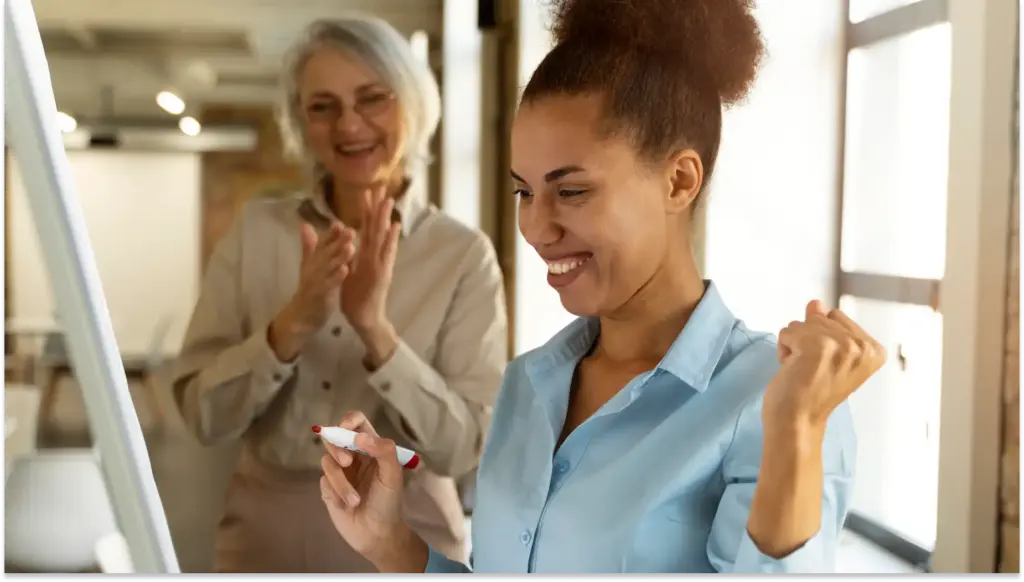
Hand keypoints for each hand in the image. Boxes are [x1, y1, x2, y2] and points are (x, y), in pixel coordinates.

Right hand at [270, 222, 354, 360]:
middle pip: (326, 252)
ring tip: (351, 247)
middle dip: (338, 241)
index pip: (322, 243)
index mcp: (314, 260)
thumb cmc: (311, 288)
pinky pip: (330, 285)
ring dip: (339, 257)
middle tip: (351, 231)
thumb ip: (309, 245)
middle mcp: (314, 268)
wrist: (302, 315)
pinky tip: (346, 270)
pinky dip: (337, 277)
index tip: (340, 222)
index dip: (331, 233)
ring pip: (328, 267)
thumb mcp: (310, 265)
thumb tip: (305, 224)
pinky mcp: (320, 295)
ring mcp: (316, 281)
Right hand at [320, 411, 427, 572]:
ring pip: (327, 460)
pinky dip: (336, 492)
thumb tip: (360, 436)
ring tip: (354, 500)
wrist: (376, 534)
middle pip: (334, 437)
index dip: (349, 420)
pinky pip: (324, 480)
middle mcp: (353, 455)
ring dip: (340, 481)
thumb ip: (384, 451)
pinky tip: (347, 505)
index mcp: (371, 448)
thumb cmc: (388, 502)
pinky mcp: (328, 487)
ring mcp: (339, 471)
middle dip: (338, 448)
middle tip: (347, 463)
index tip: (345, 430)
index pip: (357, 423)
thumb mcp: (392, 476)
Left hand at [341, 185, 401, 333]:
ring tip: (389, 199)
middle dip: (377, 207)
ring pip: (382, 237)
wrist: (365, 317)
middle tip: (380, 186)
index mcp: (365, 255)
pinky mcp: (382, 273)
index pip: (365, 228)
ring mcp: (381, 263)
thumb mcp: (350, 271)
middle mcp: (375, 256)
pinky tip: (394, 226)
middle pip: (376, 227)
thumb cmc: (356, 296)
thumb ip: (351, 255)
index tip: (366, 191)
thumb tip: (348, 240)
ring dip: (385, 218)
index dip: (365, 210)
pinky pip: (387, 254)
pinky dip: (391, 240)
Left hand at [763, 300, 886, 433]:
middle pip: (820, 317)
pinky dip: (783, 349)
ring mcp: (841, 344)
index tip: (826, 366)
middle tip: (813, 370)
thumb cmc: (812, 393)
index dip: (823, 339)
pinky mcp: (817, 345)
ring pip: (802, 323)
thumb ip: (826, 326)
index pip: (836, 316)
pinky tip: (793, 370)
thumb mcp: (827, 355)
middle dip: (808, 340)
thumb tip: (816, 303)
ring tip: (803, 370)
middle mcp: (862, 345)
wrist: (798, 421)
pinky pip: (787, 331)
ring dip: (795, 346)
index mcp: (874, 349)